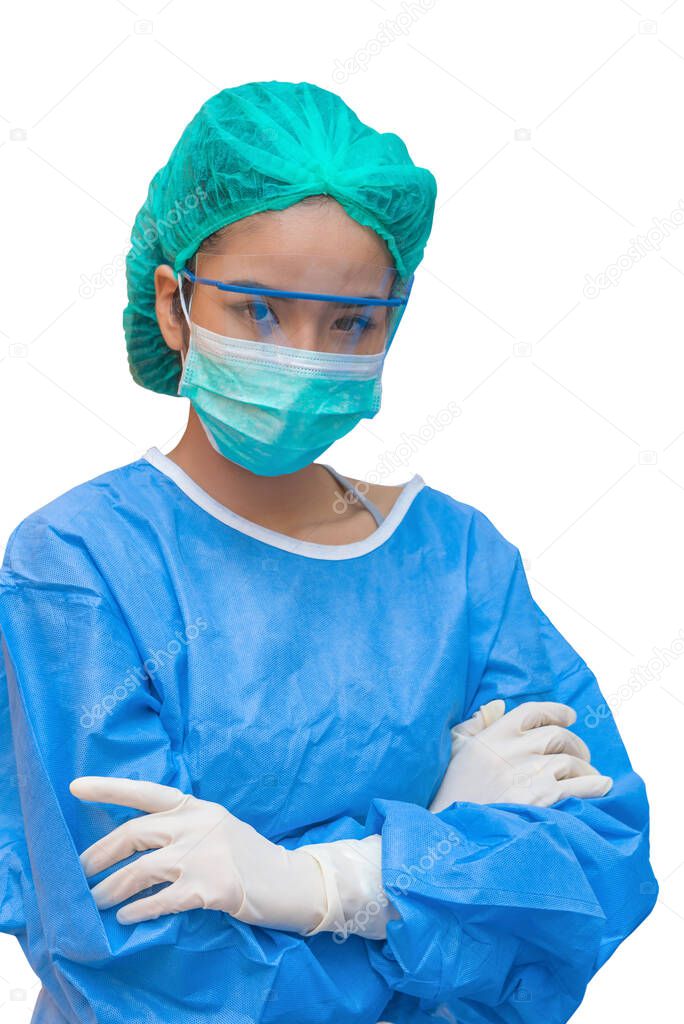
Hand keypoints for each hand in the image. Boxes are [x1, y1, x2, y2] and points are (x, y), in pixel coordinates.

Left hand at [69, 776, 327, 932]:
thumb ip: (181, 827)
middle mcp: (198, 824)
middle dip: (99, 855)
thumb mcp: (215, 828)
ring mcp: (205, 854)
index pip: (146, 792)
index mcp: (197, 807)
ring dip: (111, 889)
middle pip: (133, 834)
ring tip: (96, 902)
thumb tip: (131, 842)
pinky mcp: (212, 887)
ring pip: (141, 870)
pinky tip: (127, 917)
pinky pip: (162, 899)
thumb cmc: (247, 857)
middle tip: (78, 875)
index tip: (76, 787)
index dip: (109, 789)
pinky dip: (139, 910)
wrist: (291, 881)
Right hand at [429, 700, 612, 811]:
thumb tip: (497, 706)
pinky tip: (602, 786)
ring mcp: (526, 775)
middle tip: (581, 754)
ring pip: (569, 761)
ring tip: (588, 777)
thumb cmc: (450, 795)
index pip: (531, 711)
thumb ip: (474, 727)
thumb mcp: (455, 752)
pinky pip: (576, 787)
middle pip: (556, 735)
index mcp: (492, 737)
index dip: (555, 711)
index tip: (569, 717)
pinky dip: (593, 785)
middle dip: (575, 743)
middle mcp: (511, 751)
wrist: (451, 835)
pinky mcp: (539, 800)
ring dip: (584, 768)